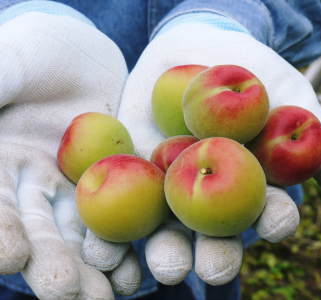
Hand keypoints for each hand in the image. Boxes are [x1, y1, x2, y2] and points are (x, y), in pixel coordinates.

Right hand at [0, 11, 138, 297]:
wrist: (82, 53)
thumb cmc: (35, 49)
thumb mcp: (9, 63)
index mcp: (0, 165)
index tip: (11, 258)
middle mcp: (35, 187)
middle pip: (43, 230)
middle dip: (54, 263)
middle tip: (66, 294)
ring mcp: (77, 187)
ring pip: (86, 231)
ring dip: (96, 265)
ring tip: (109, 295)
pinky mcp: (116, 180)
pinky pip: (125, 212)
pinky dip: (131, 239)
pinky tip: (140, 265)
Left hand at [114, 22, 320, 285]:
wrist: (192, 50)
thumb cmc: (247, 71)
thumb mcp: (287, 91)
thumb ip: (315, 131)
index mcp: (252, 188)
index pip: (268, 213)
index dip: (275, 220)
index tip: (277, 224)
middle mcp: (212, 201)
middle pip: (216, 236)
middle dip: (216, 254)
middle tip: (212, 266)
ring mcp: (169, 193)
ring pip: (167, 232)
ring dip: (165, 253)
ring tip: (164, 266)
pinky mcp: (131, 180)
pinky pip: (118, 208)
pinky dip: (112, 230)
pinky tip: (106, 246)